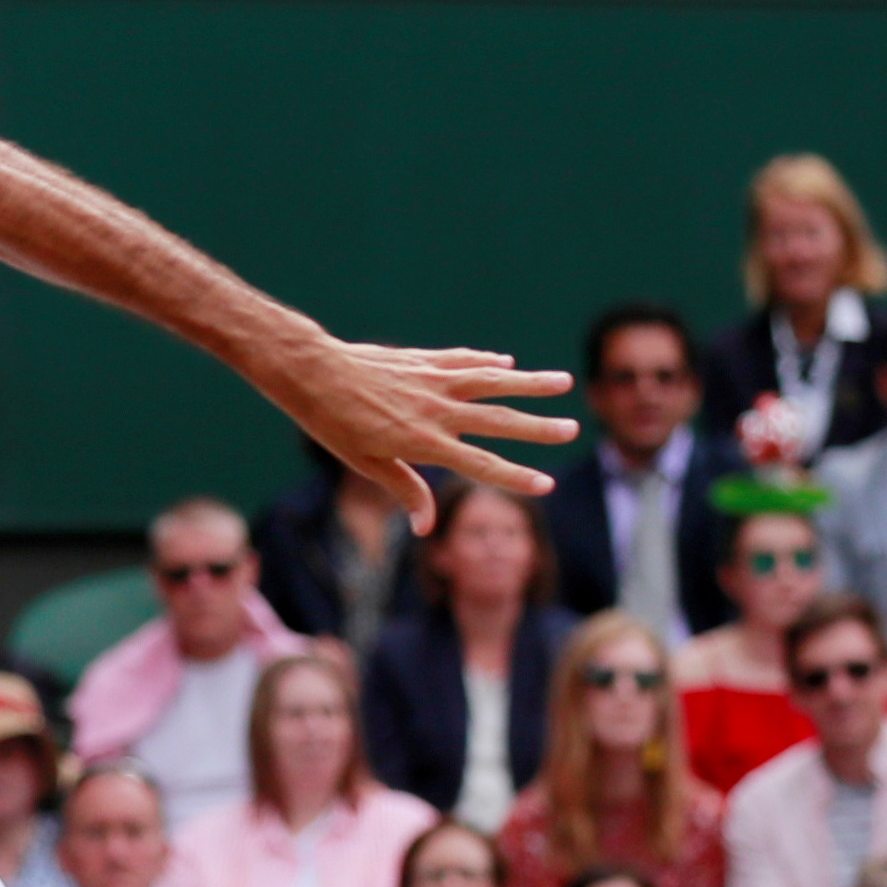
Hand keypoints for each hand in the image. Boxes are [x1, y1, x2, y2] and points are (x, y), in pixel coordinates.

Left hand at [273, 339, 573, 522]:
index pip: (479, 463)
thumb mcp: (365, 463)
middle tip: (573, 429)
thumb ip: (404, 489)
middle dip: (538, 427)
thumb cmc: (333, 423)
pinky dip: (487, 362)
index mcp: (422, 441)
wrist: (312, 372)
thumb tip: (426, 526)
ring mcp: (432, 380)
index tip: (546, 485)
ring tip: (563, 382)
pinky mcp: (423, 359)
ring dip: (529, 381)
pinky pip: (463, 361)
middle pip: (498, 420)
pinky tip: (507, 362)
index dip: (514, 476)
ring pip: (492, 381)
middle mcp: (435, 410)